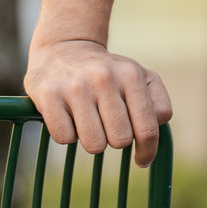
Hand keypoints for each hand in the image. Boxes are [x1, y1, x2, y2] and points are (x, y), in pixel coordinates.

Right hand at [24, 38, 171, 167]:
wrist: (65, 47)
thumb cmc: (109, 72)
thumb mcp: (140, 77)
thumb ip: (158, 104)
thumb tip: (151, 139)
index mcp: (131, 75)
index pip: (147, 128)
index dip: (147, 150)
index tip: (142, 159)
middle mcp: (104, 78)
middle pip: (120, 140)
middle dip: (116, 139)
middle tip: (108, 124)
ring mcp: (75, 86)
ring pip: (94, 144)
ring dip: (93, 140)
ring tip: (89, 120)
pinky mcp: (48, 94)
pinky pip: (65, 139)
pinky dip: (68, 134)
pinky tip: (69, 116)